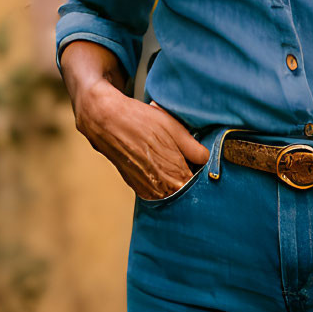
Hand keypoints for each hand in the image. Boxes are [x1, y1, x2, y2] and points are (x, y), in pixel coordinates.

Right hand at [75, 81, 209, 199]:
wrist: (107, 121)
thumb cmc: (142, 122)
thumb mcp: (175, 129)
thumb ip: (195, 149)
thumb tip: (205, 159)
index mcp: (176, 176)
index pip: (198, 183)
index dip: (199, 170)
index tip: (196, 159)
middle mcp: (161, 189)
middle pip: (184, 187)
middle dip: (186, 171)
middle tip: (180, 153)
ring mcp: (147, 190)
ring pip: (170, 188)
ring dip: (171, 174)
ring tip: (164, 154)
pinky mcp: (136, 187)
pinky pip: (156, 187)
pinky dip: (159, 176)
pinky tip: (153, 159)